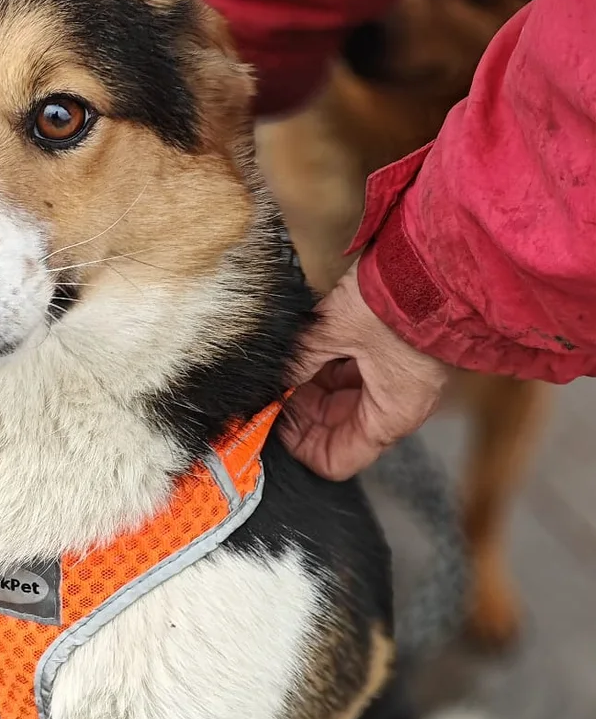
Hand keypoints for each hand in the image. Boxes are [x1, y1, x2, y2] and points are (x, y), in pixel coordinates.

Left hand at [281, 265, 448, 479]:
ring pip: (346, 400)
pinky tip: (311, 348)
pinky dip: (332, 367)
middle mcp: (399, 406)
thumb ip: (299, 361)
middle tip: (274, 389)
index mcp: (390, 416)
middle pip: (338, 429)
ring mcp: (400, 381)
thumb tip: (275, 381)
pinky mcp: (399, 357)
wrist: (444, 256)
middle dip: (302, 413)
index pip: (337, 461)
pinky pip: (359, 375)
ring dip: (314, 388)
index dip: (301, 447)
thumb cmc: (401, 297)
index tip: (275, 423)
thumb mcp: (334, 331)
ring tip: (287, 366)